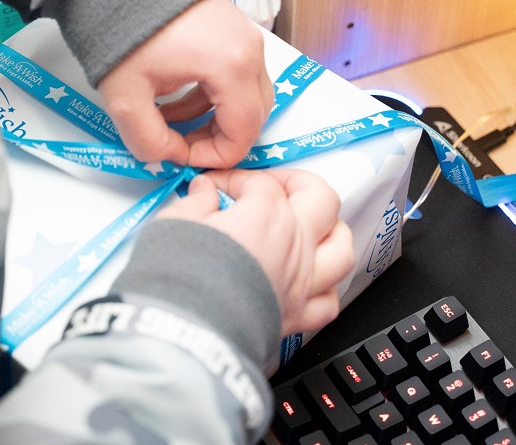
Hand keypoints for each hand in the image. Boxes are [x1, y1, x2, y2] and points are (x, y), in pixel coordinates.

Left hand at [98, 0, 273, 167]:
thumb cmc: (123, 26)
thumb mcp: (126, 98)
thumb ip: (149, 141)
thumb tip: (168, 156)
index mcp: (232, 67)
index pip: (243, 133)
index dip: (214, 157)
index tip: (184, 157)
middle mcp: (249, 48)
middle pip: (253, 114)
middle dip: (219, 138)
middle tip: (183, 145)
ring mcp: (244, 33)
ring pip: (246, 93)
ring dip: (215, 115)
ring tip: (172, 119)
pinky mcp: (231, 25)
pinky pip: (236, 70)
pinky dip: (214, 92)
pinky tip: (178, 94)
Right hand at [159, 169, 354, 337]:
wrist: (184, 335)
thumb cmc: (177, 278)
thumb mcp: (174, 223)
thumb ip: (195, 201)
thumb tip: (203, 190)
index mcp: (266, 216)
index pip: (261, 183)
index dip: (236, 179)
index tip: (214, 188)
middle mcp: (294, 245)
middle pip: (320, 198)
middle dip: (298, 184)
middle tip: (273, 188)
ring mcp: (301, 283)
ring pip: (341, 247)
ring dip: (329, 232)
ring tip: (310, 228)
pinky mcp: (297, 318)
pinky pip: (328, 301)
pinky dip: (324, 289)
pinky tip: (308, 283)